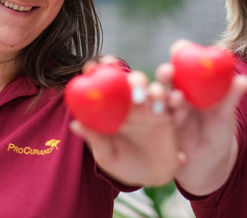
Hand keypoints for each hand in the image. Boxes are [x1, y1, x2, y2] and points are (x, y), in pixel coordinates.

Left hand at [70, 59, 180, 186]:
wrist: (152, 178)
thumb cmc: (125, 165)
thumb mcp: (107, 156)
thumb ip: (95, 139)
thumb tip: (74, 124)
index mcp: (114, 109)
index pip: (106, 83)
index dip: (99, 70)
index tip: (92, 67)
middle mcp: (133, 104)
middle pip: (132, 81)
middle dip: (130, 78)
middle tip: (128, 85)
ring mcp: (151, 108)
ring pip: (153, 88)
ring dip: (149, 88)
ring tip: (141, 99)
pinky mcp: (168, 115)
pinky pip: (172, 102)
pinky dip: (171, 99)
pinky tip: (162, 107)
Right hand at [159, 40, 246, 195]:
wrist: (209, 159)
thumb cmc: (219, 129)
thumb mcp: (226, 114)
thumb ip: (232, 97)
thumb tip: (246, 81)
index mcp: (194, 80)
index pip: (184, 58)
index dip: (180, 51)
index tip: (180, 49)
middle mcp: (177, 89)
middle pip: (167, 74)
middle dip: (165, 71)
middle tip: (169, 73)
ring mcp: (167, 107)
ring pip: (161, 96)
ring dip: (165, 96)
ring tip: (177, 100)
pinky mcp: (161, 125)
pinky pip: (159, 117)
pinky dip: (162, 116)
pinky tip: (169, 119)